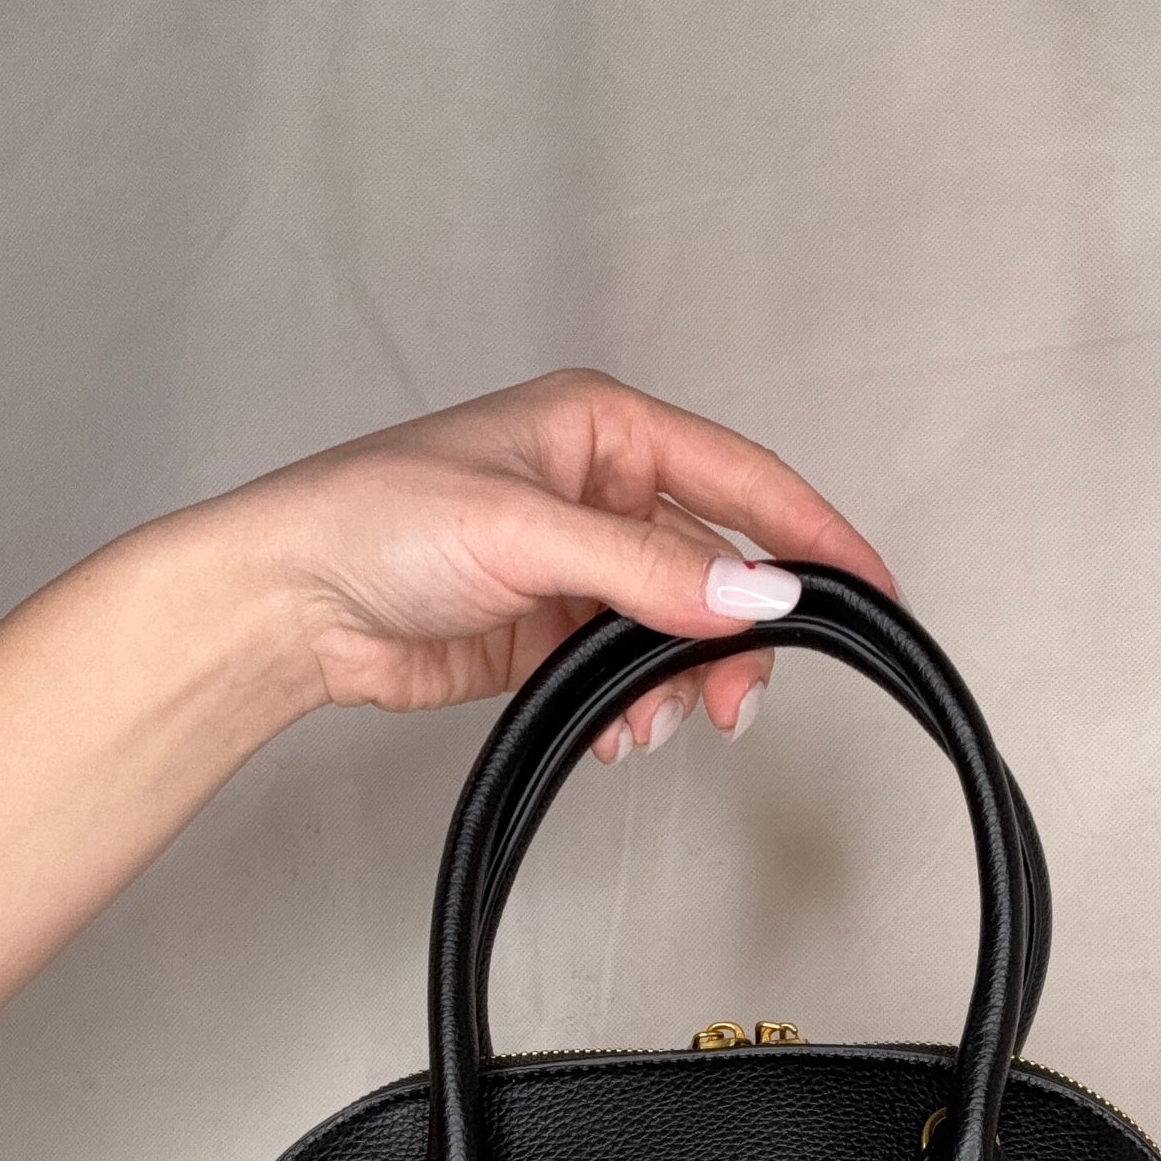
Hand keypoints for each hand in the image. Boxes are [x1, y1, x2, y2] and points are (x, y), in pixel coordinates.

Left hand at [211, 366, 899, 758]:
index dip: (813, 534)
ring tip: (643, 725)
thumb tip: (754, 597)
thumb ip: (648, 569)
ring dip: (675, 686)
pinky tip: (608, 731)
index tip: (871, 590)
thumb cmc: (374, 522)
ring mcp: (578, 566)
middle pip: (719, 569)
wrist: (289, 603)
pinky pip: (628, 673)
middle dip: (733, 640)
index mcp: (602, 429)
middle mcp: (598, 490)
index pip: (741, 479)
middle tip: (733, 702)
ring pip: (676, 632)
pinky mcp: (551, 632)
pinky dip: (632, 708)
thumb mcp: (527, 533)